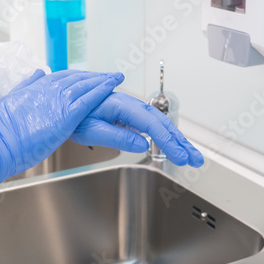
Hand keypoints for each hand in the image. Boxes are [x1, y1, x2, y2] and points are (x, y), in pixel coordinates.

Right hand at [0, 70, 122, 189]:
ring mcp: (59, 101)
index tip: (87, 75)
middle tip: (108, 75)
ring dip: (103, 80)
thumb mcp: (11, 99)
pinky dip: (102, 90)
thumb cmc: (0, 129)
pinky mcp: (67, 116)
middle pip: (77, 78)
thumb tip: (38, 72)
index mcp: (36, 87)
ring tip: (116, 77)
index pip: (62, 76)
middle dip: (94, 76)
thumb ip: (27, 85)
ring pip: (86, 85)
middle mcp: (49, 89)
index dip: (78, 75)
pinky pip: (90, 99)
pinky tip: (112, 86)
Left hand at [71, 92, 203, 166]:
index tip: (179, 156)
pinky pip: (154, 126)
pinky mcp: (133, 115)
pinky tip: (176, 147)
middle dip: (181, 143)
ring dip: (178, 141)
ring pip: (161, 124)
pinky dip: (168, 137)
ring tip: (191, 156)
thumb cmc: (77, 116)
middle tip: (195, 160)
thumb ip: (117, 137)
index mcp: (121, 106)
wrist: (68, 103)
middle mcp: (131, 105)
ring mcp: (133, 109)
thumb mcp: (92, 130)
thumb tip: (142, 145)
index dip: (168, 142)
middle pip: (163, 124)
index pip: (152, 125)